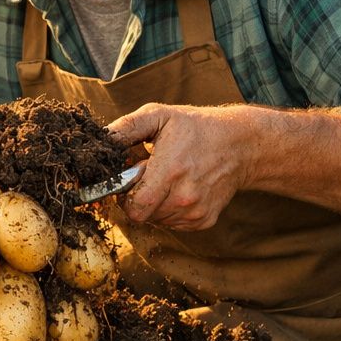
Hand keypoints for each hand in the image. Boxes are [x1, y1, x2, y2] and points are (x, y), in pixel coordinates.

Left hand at [106, 103, 252, 231]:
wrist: (240, 144)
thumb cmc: (196, 128)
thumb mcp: (159, 116)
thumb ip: (125, 128)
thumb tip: (99, 141)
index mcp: (170, 172)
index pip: (134, 207)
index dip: (125, 196)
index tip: (131, 178)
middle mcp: (184, 198)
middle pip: (142, 215)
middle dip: (138, 198)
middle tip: (149, 176)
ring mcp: (195, 212)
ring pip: (157, 220)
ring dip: (154, 204)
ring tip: (167, 179)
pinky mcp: (204, 220)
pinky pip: (173, 223)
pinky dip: (170, 210)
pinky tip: (180, 188)